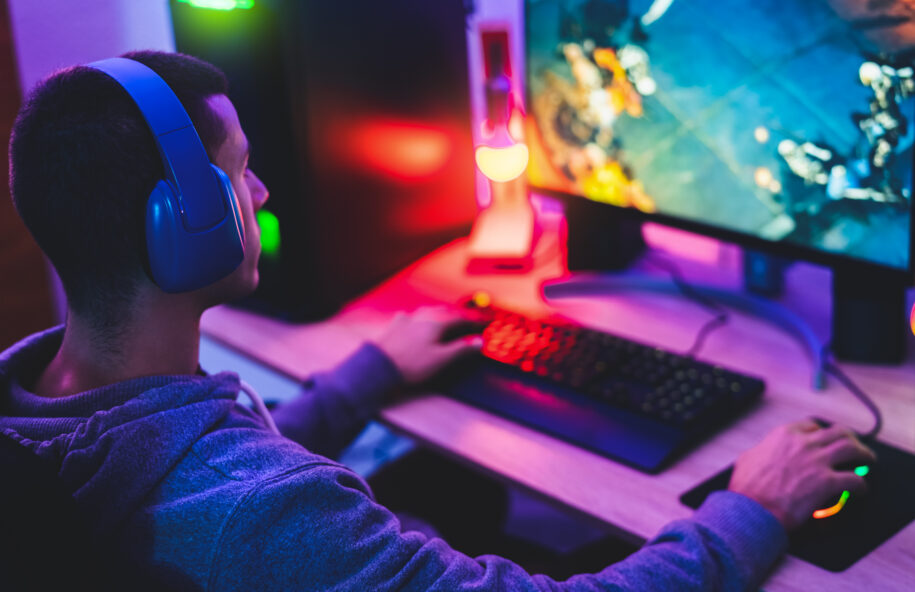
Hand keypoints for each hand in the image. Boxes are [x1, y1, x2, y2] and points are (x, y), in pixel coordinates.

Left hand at [373, 306, 483, 384]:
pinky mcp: (395, 326)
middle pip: (446, 312)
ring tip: (446, 315)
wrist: (380, 366)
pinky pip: (409, 316)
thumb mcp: (441, 360)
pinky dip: (416, 316)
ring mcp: (408, 320)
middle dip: (459, 315)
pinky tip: (412, 318)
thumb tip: (478, 343)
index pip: (462, 320)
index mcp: (437, 324)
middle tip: (468, 319)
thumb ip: (461, 350)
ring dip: (440, 312)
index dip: (475, 322)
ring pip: (428, 310)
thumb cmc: (411, 365)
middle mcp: (423, 318)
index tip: (484, 324)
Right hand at [728, 419, 876, 530]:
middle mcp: (803, 443)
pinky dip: (861, 485)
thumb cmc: (746, 488)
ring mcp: (817, 461)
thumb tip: (761, 454)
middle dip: (850, 438)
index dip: (820, 432)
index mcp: (783, 435)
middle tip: (855, 446)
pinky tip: (861, 490)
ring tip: (868, 460)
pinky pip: (854, 480)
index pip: (810, 426)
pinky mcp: (827, 483)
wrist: (752, 508)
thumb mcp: (747, 459)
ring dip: (863, 454)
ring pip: (851, 448)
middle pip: (837, 432)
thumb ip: (760, 451)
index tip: (825, 439)